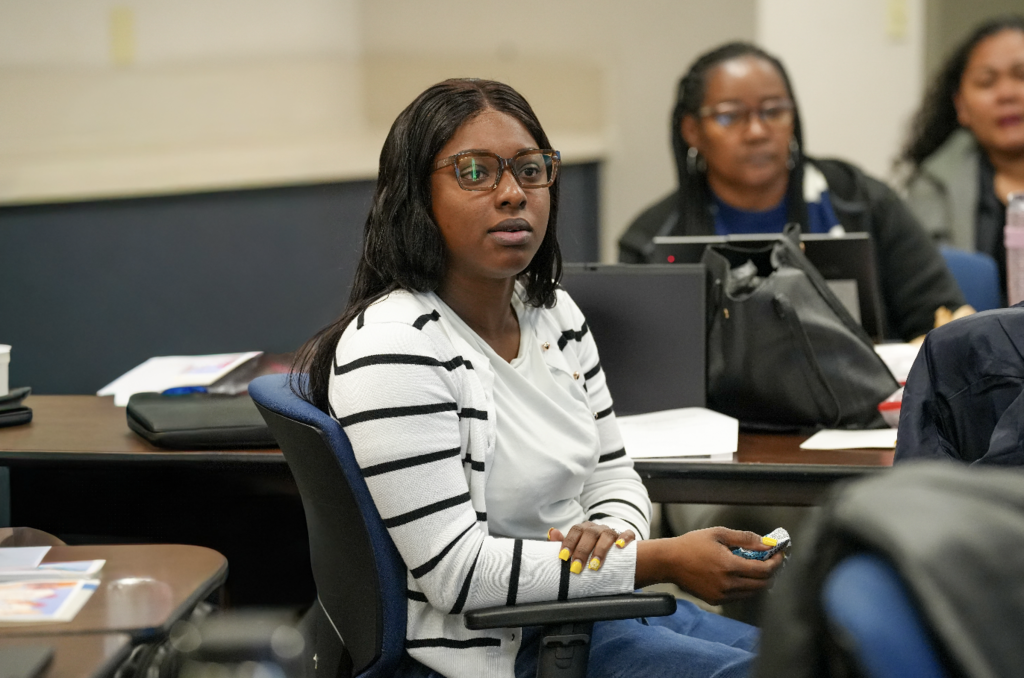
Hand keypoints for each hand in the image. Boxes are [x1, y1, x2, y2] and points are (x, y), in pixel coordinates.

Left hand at [548, 522, 634, 573]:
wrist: (614, 560)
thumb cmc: (589, 554)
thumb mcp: (575, 550)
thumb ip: (562, 543)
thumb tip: (552, 532)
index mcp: (584, 529)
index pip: (575, 531)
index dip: (569, 543)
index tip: (563, 557)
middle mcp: (598, 528)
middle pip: (590, 534)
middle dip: (582, 551)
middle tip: (576, 568)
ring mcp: (613, 532)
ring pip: (607, 534)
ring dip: (600, 550)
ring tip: (594, 566)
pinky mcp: (627, 538)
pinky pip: (628, 534)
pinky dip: (624, 539)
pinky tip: (620, 547)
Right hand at [636, 527, 783, 604]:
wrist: (669, 562)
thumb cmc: (691, 545)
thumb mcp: (718, 534)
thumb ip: (745, 538)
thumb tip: (766, 543)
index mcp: (729, 566)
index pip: (764, 570)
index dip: (776, 562)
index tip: (779, 554)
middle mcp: (727, 584)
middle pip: (763, 584)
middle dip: (771, 572)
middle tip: (772, 560)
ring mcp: (722, 595)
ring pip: (753, 592)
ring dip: (760, 580)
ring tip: (757, 566)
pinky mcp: (716, 600)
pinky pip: (740, 596)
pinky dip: (746, 586)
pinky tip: (742, 574)